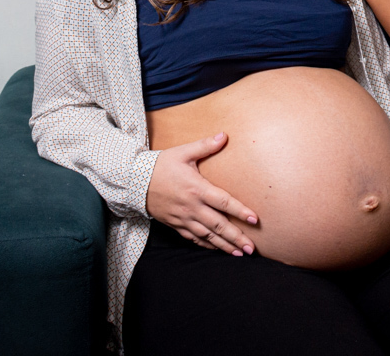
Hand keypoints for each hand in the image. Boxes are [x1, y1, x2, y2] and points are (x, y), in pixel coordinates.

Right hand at [146, 132, 258, 255]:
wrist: (134, 181)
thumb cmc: (161, 165)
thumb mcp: (183, 152)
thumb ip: (205, 146)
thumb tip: (225, 135)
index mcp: (197, 188)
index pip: (223, 202)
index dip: (240, 211)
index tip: (255, 220)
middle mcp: (192, 206)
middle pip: (218, 225)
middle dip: (236, 237)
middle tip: (251, 248)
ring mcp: (183, 218)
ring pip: (207, 236)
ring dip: (224, 245)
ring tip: (240, 254)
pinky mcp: (175, 224)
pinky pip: (193, 238)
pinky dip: (207, 245)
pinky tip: (218, 249)